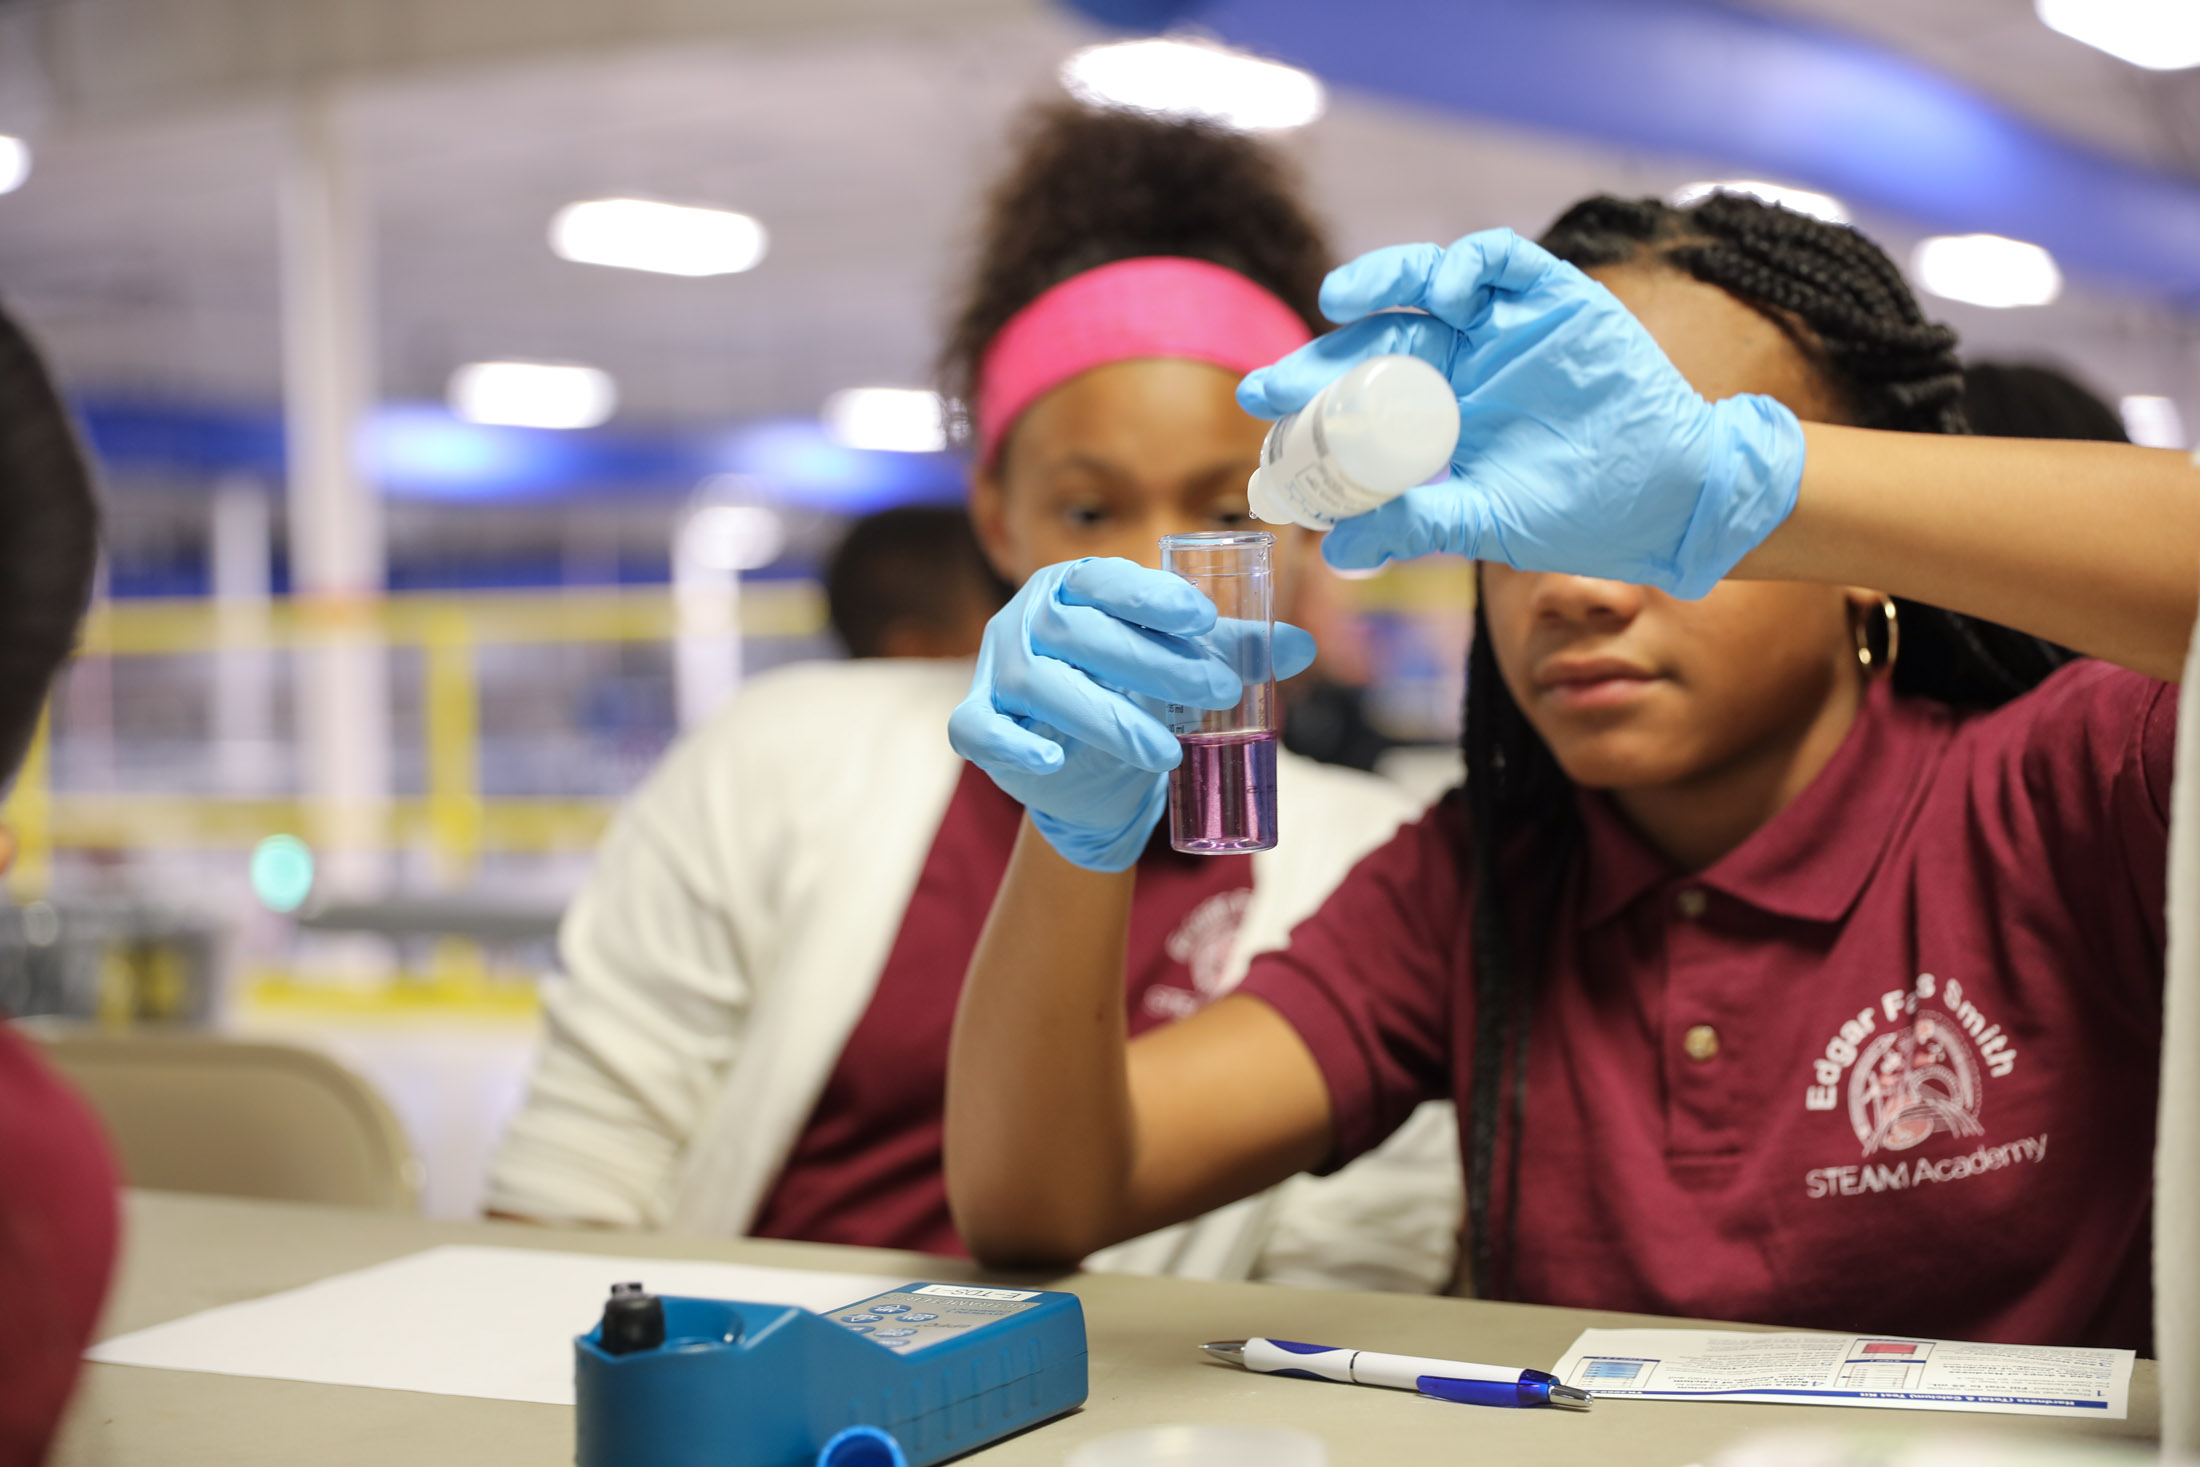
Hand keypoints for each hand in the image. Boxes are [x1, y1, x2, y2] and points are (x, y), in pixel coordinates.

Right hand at [948, 558, 1314, 871]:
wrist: (1084, 770)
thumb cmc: (1130, 694)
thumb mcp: (1182, 669)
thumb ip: (1233, 653)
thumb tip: (1302, 646)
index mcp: (1074, 588)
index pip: (1104, 579)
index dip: (1150, 597)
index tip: (1204, 620)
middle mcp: (1027, 618)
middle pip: (1079, 632)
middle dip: (1152, 663)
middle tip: (1218, 693)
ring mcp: (995, 669)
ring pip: (1039, 682)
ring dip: (1105, 716)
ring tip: (1166, 752)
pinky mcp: (977, 721)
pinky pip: (977, 728)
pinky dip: (1013, 743)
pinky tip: (1054, 758)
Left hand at [1237, 229, 1805, 598]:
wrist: (1672, 494)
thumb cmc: (1579, 512)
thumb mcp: (1485, 520)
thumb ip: (1416, 524)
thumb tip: (1333, 551)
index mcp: (1440, 412)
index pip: (1362, 391)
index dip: (1311, 395)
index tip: (1261, 410)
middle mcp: (1466, 361)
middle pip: (1382, 338)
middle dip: (1325, 352)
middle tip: (1274, 378)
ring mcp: (1507, 326)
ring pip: (1431, 283)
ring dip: (1383, 281)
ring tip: (1339, 300)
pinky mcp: (1556, 297)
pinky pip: (1501, 260)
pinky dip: (1466, 264)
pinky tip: (1443, 293)